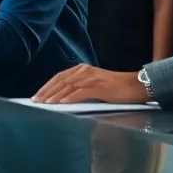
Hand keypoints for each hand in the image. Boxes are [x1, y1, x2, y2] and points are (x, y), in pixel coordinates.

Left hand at [31, 64, 148, 104]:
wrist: (136, 86)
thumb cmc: (116, 89)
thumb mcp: (95, 86)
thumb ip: (80, 89)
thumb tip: (63, 100)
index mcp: (83, 69)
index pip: (60, 77)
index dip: (47, 86)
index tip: (37, 95)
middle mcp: (85, 71)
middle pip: (61, 81)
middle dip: (47, 91)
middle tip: (36, 101)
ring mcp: (92, 78)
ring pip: (68, 86)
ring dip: (54, 95)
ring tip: (44, 103)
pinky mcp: (99, 87)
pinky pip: (80, 92)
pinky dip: (69, 98)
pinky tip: (61, 103)